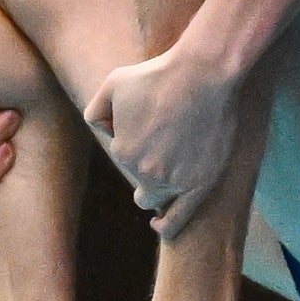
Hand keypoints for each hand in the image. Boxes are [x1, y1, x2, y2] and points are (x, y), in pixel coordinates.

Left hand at [84, 42, 243, 240]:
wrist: (203, 74)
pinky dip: (167, 225)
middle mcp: (146, 172)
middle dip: (145, 164)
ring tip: (167, 168)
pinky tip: (159, 225)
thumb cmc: (159, 75)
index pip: (123, 157)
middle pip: (139, 179)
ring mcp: (174, 181)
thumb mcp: (113, 84)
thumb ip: (96, 111)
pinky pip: (178, 219)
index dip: (133, 139)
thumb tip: (104, 133)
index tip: (149, 122)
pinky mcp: (200, 185)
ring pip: (155, 198)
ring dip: (156, 188)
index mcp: (122, 151)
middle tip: (164, 139)